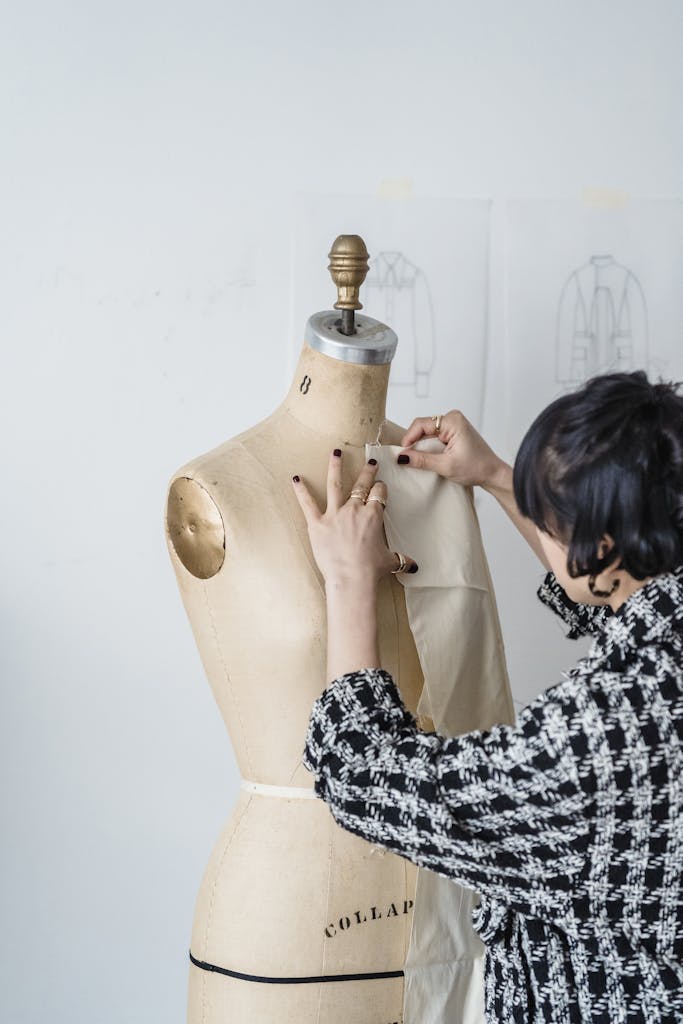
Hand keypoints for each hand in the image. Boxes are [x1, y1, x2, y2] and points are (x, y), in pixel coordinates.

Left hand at [291, 451, 417, 587]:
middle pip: (361, 485)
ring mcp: (335, 515)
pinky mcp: (317, 524)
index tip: (380, 486)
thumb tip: (414, 567)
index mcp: (373, 516)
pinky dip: (300, 491)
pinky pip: (307, 504)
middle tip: (369, 462)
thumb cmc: (371, 570)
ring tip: (335, 453)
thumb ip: (401, 560)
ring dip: (335, 467)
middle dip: (366, 472)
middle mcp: (354, 510)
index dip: (380, 489)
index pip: (378, 494)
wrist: (351, 579)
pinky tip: (295, 478)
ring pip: (335, 485)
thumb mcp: (390, 562)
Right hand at [397, 410, 503, 486]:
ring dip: (422, 446)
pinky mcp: (453, 432)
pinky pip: (434, 436)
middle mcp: (452, 418)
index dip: (409, 438)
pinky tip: (430, 458)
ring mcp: (453, 424)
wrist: (492, 473)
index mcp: (452, 421)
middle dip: (415, 443)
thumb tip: (402, 457)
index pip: (420, 424)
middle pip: (423, 427)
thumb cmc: (477, 468)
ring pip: (427, 432)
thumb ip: (422, 460)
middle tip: (409, 459)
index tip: (402, 454)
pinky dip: (429, 447)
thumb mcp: (446, 466)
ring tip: (421, 460)